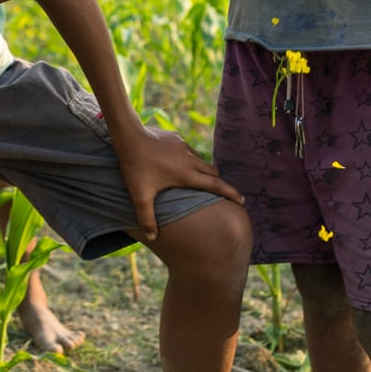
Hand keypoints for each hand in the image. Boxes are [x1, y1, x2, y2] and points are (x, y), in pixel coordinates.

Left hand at [112, 124, 243, 241]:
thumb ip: (146, 218)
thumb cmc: (135, 166)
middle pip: (212, 172)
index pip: (216, 185)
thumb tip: (152, 237)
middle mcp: (190, 160)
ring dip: (200, 170)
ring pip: (199, 160)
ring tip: (193, 179)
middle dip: (217, 182)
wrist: (128, 135)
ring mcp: (183, 146)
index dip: (230, 193)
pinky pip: (186, 150)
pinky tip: (173, 162)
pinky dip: (186, 158)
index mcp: (187, 175)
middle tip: (218, 192)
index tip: (242, 200)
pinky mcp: (175, 137)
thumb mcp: (139, 195)